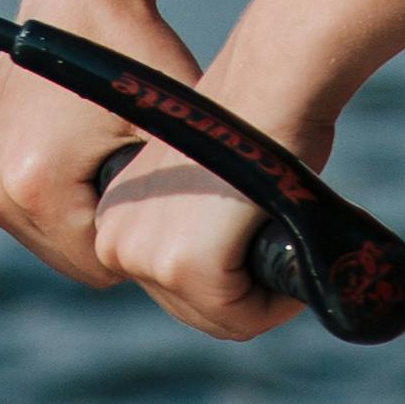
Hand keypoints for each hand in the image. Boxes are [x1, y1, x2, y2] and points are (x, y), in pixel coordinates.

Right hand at [0, 0, 195, 290]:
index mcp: (35, 187)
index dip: (136, 240)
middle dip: (102, 232)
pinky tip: (75, 156)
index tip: (157, 200)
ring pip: (45, 240)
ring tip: (102, 161)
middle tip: (133, 180)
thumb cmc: (133, 53)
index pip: (97, 268)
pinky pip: (22, 212)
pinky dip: (52, 198)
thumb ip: (176, 201)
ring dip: (76, 218)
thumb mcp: (170, 129)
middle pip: (66, 261)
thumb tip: (187, 252)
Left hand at [93, 127, 297, 341]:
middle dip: (245, 296)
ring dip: (262, 301)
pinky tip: (292, 260)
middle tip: (286, 257)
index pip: (171, 288)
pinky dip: (275, 302)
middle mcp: (115, 240)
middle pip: (190, 310)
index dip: (227, 281)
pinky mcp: (184, 265)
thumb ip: (192, 228)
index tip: (259, 250)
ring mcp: (146, 256)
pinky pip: (240, 317)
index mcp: (113, 219)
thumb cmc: (252, 121)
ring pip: (216, 318)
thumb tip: (220, 262)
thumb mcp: (200, 184)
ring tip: (292, 255)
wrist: (268, 85)